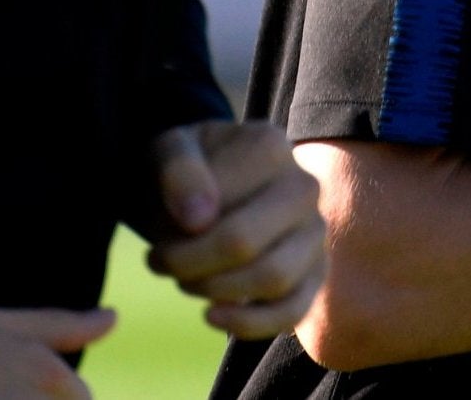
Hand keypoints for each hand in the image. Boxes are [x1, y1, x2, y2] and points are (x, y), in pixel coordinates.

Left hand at [143, 119, 326, 337]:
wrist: (205, 183)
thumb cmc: (188, 168)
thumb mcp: (168, 151)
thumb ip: (179, 171)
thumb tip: (198, 220)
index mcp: (271, 146)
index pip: (222, 208)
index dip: (177, 234)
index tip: (156, 232)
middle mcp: (304, 187)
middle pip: (246, 245)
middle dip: (191, 264)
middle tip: (161, 262)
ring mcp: (315, 231)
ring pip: (274, 280)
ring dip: (215, 290)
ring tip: (184, 280)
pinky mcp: (315, 272)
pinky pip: (294, 311)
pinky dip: (251, 323)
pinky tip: (211, 315)